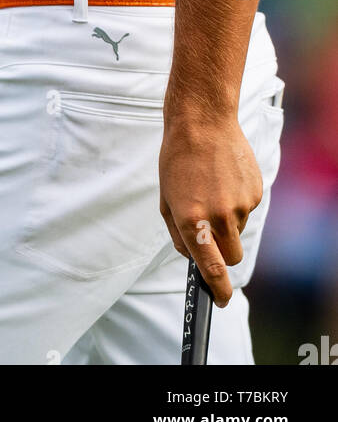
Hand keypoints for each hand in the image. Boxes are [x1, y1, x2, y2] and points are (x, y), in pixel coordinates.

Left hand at [158, 114, 262, 305]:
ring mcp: (240, 204)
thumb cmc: (178, 158)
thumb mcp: (166, 198)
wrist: (202, 121)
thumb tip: (192, 256)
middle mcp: (218, 216)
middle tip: (210, 230)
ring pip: (238, 230)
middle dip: (224, 253)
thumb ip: (178, 233)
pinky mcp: (255, 191)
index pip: (212, 269)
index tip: (220, 301)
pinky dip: (236, 200)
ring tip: (212, 188)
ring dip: (227, 220)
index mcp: (192, 220)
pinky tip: (223, 178)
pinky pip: (246, 209)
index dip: (218, 290)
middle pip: (232, 256)